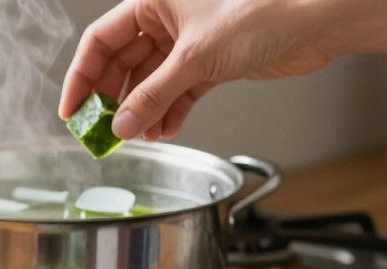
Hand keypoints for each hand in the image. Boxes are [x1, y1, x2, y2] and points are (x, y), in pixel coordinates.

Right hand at [59, 0, 333, 140]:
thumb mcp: (194, 58)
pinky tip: (164, 130)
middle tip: (103, 132)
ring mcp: (189, 41)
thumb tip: (122, 124)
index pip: (101, 40)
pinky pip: (177, 91)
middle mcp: (167, 18)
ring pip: (151, 81)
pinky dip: (169, 111)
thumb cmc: (261, 12)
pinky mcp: (211, 61)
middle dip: (115, 100)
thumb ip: (153, 96)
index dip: (82, 77)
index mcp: (153, 0)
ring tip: (138, 137)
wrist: (314, 21)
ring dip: (143, 111)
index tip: (72, 110)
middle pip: (123, 63)